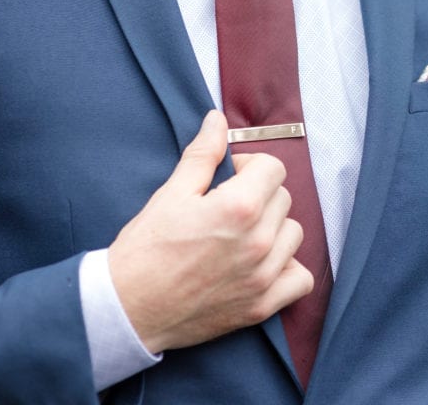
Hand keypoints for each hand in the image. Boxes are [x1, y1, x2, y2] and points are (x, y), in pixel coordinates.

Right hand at [108, 110, 313, 353]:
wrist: (128, 308)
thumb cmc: (146, 248)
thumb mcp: (172, 192)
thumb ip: (203, 153)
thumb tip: (217, 120)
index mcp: (239, 207)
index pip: (273, 167)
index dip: (250, 166)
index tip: (229, 177)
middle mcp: (259, 241)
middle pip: (283, 197)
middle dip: (260, 194)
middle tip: (227, 206)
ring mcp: (262, 276)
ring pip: (293, 233)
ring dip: (274, 228)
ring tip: (242, 234)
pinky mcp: (261, 306)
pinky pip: (299, 280)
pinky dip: (287, 269)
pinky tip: (262, 263)